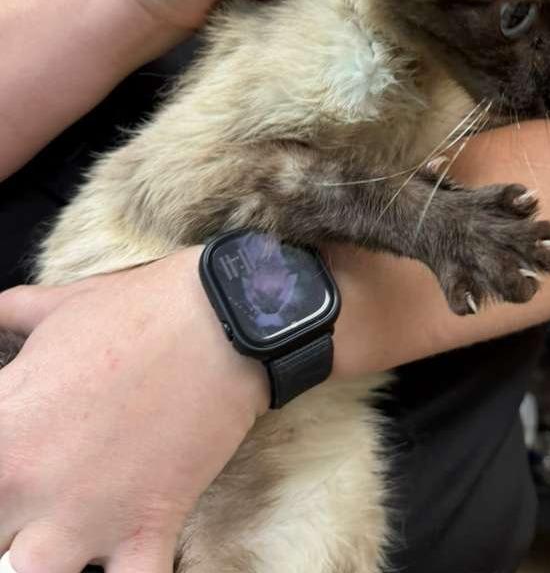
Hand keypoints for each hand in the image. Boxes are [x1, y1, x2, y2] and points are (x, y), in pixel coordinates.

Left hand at [0, 248, 269, 572]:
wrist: (227, 320)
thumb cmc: (143, 308)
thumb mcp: (64, 303)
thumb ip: (13, 314)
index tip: (10, 471)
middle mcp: (27, 483)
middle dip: (6, 519)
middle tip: (37, 498)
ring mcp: (88, 516)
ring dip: (40, 563)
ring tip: (63, 540)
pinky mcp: (148, 529)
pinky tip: (123, 564)